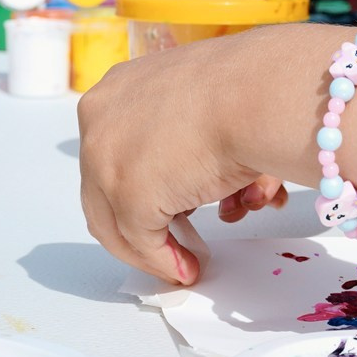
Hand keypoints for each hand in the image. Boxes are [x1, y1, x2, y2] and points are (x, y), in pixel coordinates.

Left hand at [76, 26, 322, 284]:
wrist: (256, 96)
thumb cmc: (246, 89)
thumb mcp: (200, 101)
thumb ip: (185, 132)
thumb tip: (198, 170)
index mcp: (117, 90)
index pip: (112, 153)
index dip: (142, 185)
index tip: (166, 208)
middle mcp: (101, 121)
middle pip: (108, 190)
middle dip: (148, 221)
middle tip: (175, 240)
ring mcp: (107, 160)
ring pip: (119, 221)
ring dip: (156, 247)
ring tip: (189, 258)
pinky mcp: (129, 196)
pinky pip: (141, 242)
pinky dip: (164, 261)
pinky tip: (189, 267)